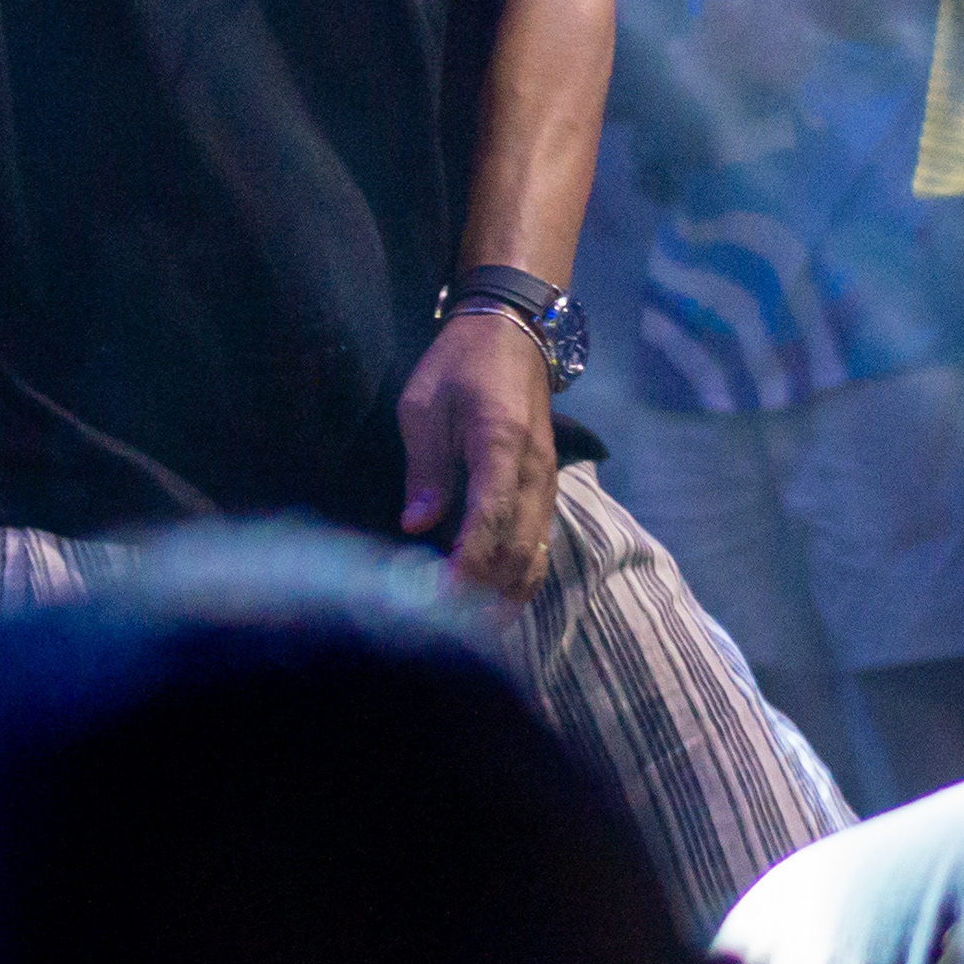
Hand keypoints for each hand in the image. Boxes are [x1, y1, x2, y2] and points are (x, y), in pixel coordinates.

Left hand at [398, 304, 558, 604]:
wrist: (512, 333)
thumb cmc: (459, 365)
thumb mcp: (423, 405)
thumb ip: (423, 468)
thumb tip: (416, 525)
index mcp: (501, 444)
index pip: (490, 518)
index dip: (468, 564)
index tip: (441, 598)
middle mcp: (534, 471)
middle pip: (519, 548)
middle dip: (485, 592)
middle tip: (446, 627)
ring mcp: (547, 483)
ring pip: (536, 554)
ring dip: (506, 594)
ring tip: (471, 630)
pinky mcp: (547, 489)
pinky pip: (540, 544)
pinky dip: (519, 576)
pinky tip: (493, 600)